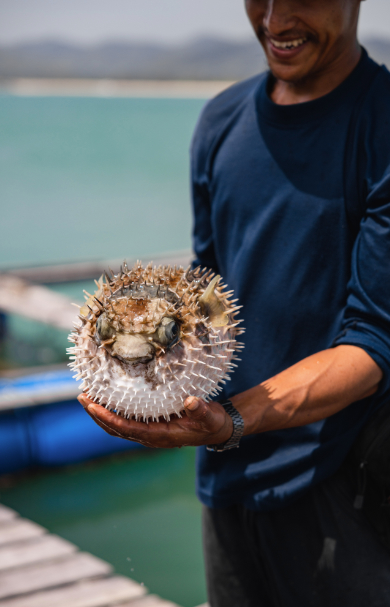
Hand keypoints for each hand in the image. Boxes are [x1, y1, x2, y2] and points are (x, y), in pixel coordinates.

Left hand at [77, 393, 233, 448]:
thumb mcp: (210, 416)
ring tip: (87, 396)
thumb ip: (201, 410)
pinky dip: (112, 411)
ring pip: (117, 427)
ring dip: (100, 413)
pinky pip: (125, 421)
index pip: (127, 429)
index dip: (109, 418)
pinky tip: (106, 398)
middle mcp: (150, 437)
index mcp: (160, 436)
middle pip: (115, 429)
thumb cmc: (212, 423)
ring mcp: (148, 433)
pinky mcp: (150, 426)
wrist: (217, 428)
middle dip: (96, 414)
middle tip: (82, 396)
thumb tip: (191, 402)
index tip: (93, 406)